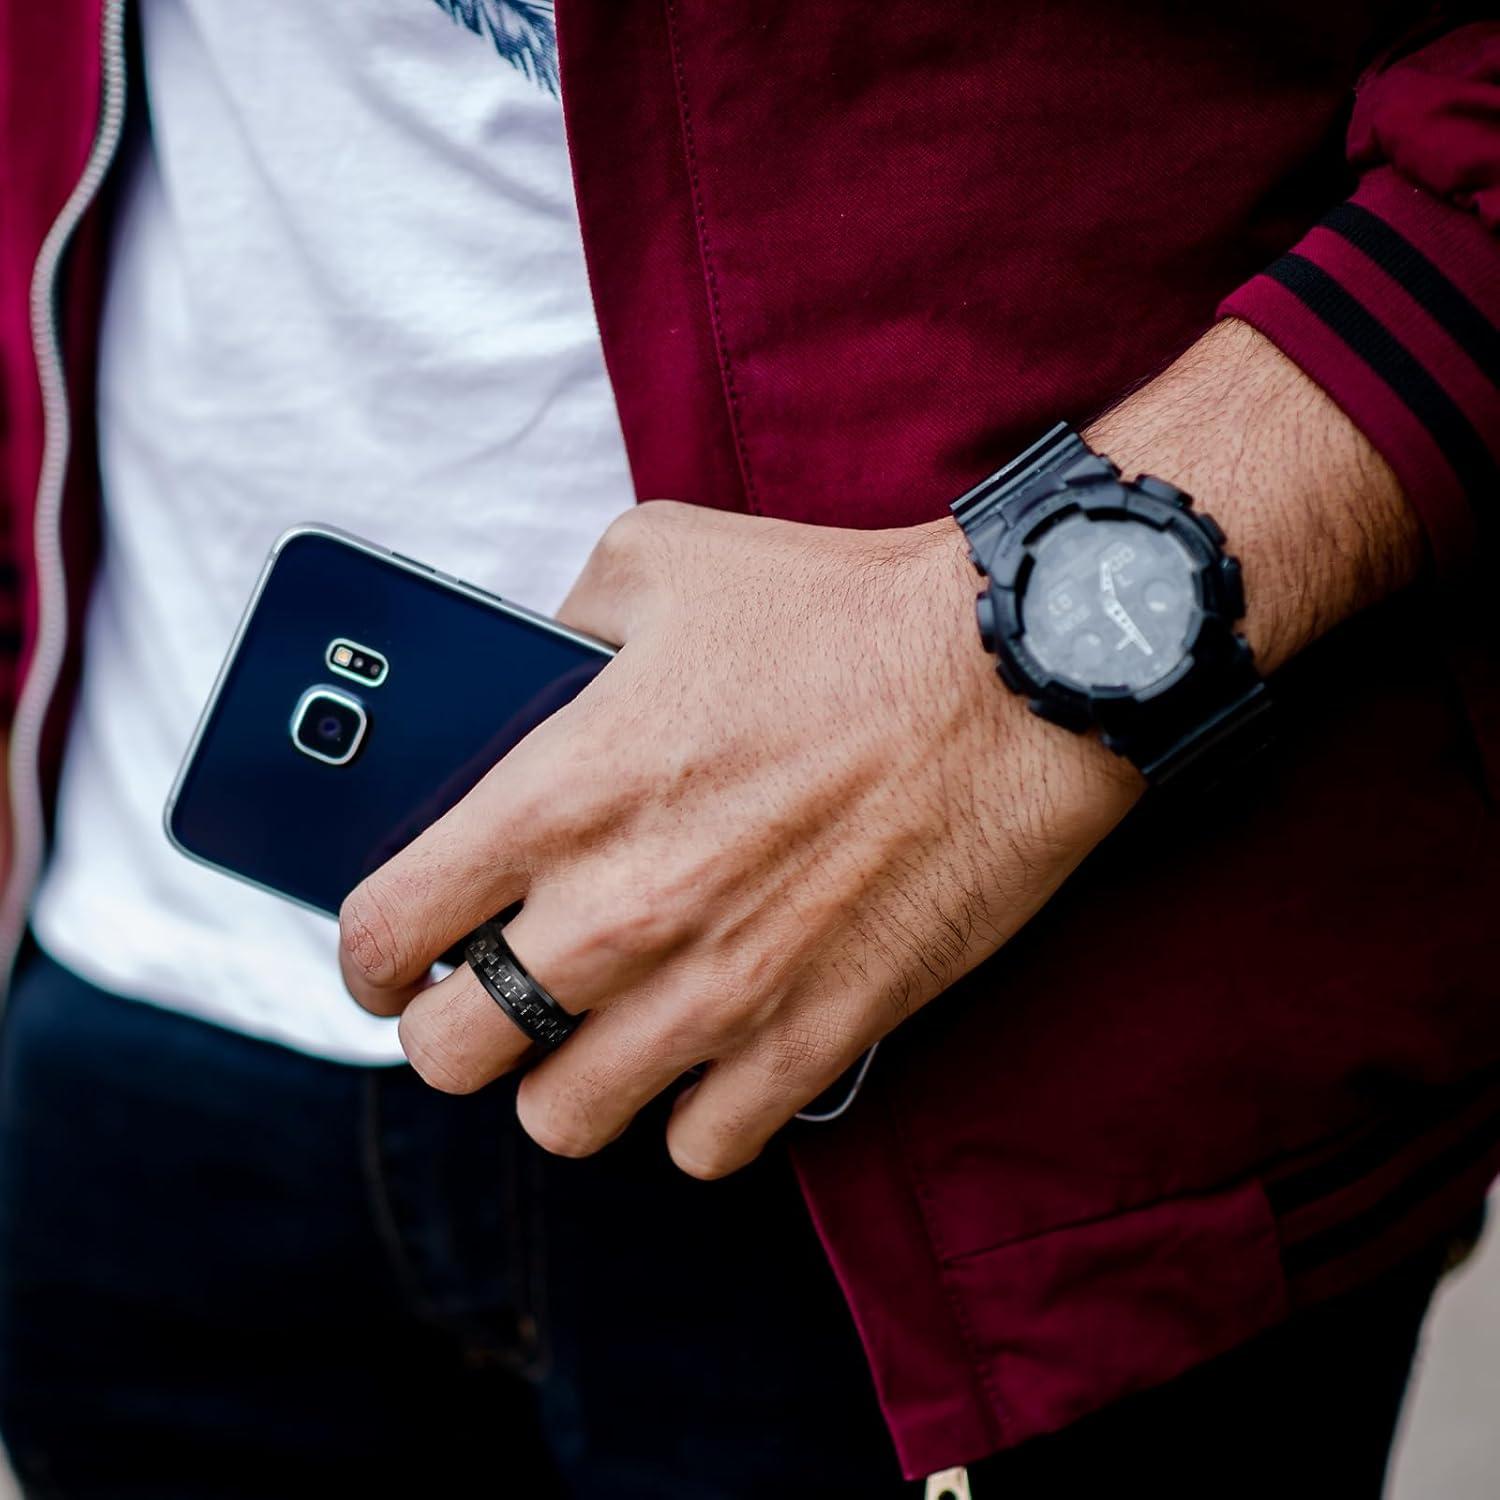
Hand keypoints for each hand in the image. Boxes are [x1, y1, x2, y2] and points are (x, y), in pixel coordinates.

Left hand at [338, 503, 1139, 1176]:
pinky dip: (691, 1113)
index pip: (384, 934)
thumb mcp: (664, 560)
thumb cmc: (842, 611)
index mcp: (559, 797)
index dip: (370, 957)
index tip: (396, 953)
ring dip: (566, 1079)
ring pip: (564, 1121)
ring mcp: (716, 991)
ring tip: (604, 1028)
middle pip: (452, 1057)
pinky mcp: (813, 1036)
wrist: (1013, 675)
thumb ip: (562, 618)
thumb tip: (532, 669)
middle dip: (457, 1026)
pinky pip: (704, 1146)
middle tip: (501, 985)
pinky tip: (711, 1051)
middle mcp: (618, 914)